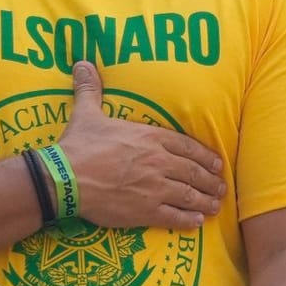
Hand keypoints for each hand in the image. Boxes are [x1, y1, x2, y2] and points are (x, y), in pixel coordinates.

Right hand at [55, 60, 226, 229]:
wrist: (64, 178)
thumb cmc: (77, 145)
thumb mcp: (87, 113)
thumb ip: (91, 90)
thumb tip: (82, 64)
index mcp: (150, 138)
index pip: (188, 147)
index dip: (205, 157)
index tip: (217, 163)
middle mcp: (159, 162)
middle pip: (194, 172)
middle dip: (211, 181)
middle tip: (220, 187)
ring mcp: (155, 188)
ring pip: (189, 195)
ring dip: (205, 201)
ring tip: (214, 206)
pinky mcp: (145, 211)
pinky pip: (174, 217)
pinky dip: (188, 220)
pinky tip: (197, 222)